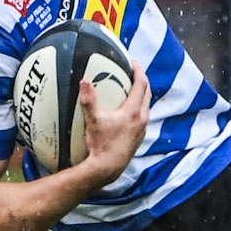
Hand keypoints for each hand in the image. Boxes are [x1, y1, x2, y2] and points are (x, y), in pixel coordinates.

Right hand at [74, 67, 151, 187]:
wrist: (107, 168)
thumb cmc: (100, 145)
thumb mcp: (93, 121)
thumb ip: (89, 100)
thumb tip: (84, 81)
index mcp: (132, 111)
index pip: (141, 85)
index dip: (139, 71)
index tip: (134, 63)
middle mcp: (141, 119)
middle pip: (147, 94)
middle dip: (142, 81)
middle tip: (134, 72)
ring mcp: (142, 129)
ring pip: (146, 106)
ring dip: (142, 95)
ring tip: (133, 89)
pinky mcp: (139, 138)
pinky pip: (143, 117)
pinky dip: (139, 108)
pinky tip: (129, 112)